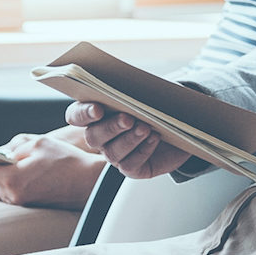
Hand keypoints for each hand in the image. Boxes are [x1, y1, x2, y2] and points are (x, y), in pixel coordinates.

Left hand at [0, 132, 107, 208]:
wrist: (86, 182)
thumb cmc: (66, 161)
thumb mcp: (39, 143)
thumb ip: (14, 145)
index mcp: (12, 178)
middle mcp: (12, 194)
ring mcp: (19, 202)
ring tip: (13, 165)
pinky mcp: (26, 206)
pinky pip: (7, 196)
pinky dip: (8, 185)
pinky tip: (21, 175)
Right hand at [65, 101, 191, 179]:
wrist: (179, 128)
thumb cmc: (159, 106)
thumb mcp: (150, 93)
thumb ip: (137, 89)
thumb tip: (137, 86)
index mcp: (97, 114)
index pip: (76, 115)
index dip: (82, 113)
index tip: (98, 109)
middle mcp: (102, 137)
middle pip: (93, 136)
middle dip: (111, 127)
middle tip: (128, 119)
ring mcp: (115, 154)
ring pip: (112, 152)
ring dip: (129, 139)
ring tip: (145, 128)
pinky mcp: (131, 168)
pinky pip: (130, 165)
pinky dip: (142, 150)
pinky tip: (154, 138)